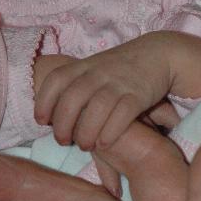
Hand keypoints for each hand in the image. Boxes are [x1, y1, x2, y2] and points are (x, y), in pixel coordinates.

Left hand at [34, 34, 173, 150]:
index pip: (56, 80)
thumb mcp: (93, 69)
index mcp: (82, 66)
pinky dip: (110, 131)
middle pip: (73, 98)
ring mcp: (119, 83)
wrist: (158, 54)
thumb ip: (73, 87)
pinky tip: (104, 144)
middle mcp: (98, 73)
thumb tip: (50, 118)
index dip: (44, 102)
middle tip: (64, 141)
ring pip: (97, 108)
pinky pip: (122, 114)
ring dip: (86, 132)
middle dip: (63, 124)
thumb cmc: (118, 69)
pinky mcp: (139, 94)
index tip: (42, 122)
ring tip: (85, 146)